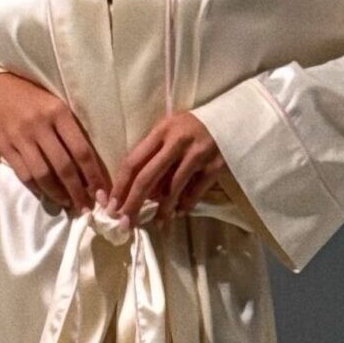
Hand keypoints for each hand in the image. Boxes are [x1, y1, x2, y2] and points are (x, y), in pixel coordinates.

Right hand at [0, 70, 109, 215]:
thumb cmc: (30, 96)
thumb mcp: (55, 103)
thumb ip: (69, 129)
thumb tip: (87, 164)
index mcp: (58, 112)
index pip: (81, 150)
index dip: (93, 175)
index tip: (101, 192)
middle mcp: (40, 126)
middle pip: (64, 167)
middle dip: (78, 191)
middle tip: (86, 207)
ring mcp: (20, 138)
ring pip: (43, 175)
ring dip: (58, 194)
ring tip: (68, 203)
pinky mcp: (4, 147)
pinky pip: (24, 174)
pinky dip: (37, 188)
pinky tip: (47, 194)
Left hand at [104, 110, 228, 224]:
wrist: (231, 119)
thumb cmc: (191, 128)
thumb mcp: (169, 132)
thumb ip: (153, 155)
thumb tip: (141, 192)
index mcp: (161, 131)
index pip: (133, 161)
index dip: (120, 186)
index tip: (112, 206)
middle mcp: (177, 142)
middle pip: (147, 178)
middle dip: (133, 203)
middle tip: (126, 223)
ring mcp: (197, 154)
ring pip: (172, 189)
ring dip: (162, 210)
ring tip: (157, 222)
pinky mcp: (214, 166)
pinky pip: (195, 192)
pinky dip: (185, 205)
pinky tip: (179, 212)